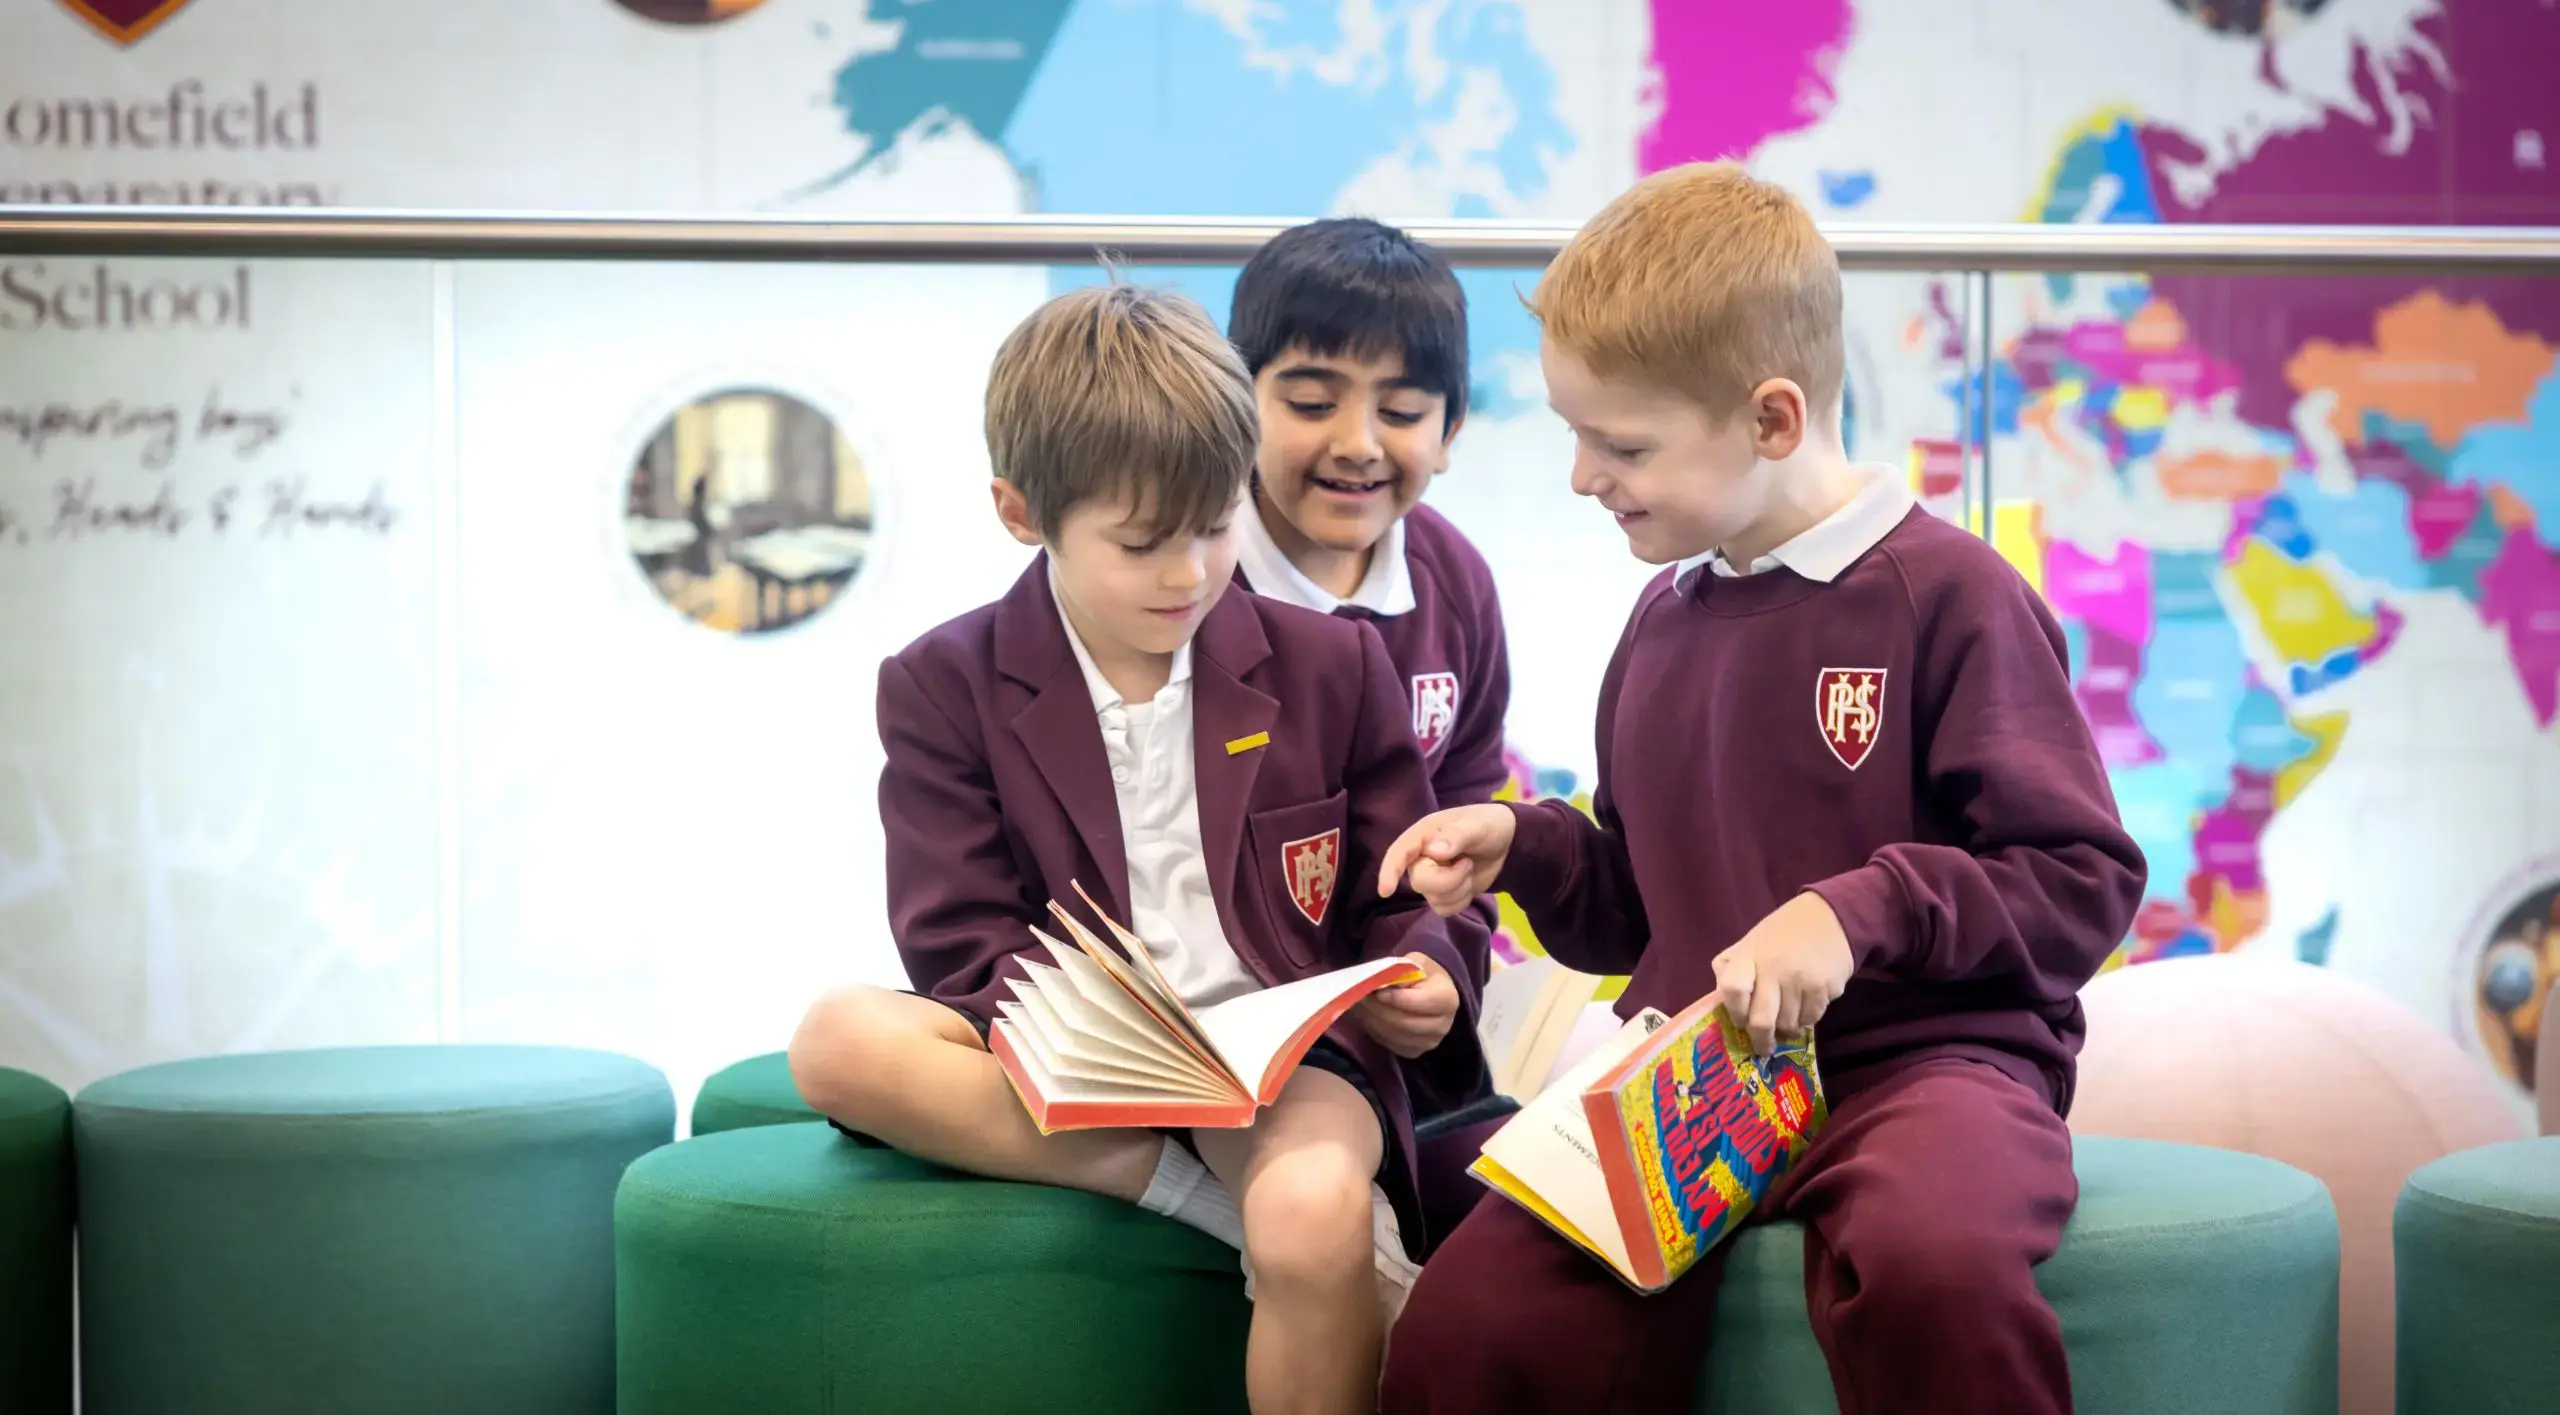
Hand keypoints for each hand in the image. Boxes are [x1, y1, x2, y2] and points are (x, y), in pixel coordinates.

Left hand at [1353, 953, 1459, 1057]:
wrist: (1430, 991)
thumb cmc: (1422, 974)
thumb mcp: (1415, 962)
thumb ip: (1402, 970)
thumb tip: (1384, 984)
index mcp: (1447, 998)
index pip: (1421, 1003)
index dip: (1396, 998)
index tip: (1378, 991)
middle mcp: (1443, 1025)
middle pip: (1405, 1022)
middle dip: (1379, 1010)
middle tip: (1361, 997)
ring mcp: (1430, 1041)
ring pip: (1394, 1035)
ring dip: (1373, 1020)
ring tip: (1361, 1005)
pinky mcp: (1415, 1051)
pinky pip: (1390, 1044)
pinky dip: (1375, 1030)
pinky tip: (1369, 1016)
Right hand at [1377, 804, 1514, 915]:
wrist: (1507, 844)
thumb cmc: (1488, 825)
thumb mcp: (1477, 825)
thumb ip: (1456, 836)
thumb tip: (1433, 851)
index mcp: (1424, 835)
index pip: (1399, 852)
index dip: (1390, 871)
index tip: (1386, 891)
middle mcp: (1422, 857)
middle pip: (1419, 881)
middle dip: (1448, 880)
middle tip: (1468, 864)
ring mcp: (1432, 877)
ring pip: (1432, 898)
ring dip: (1458, 889)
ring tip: (1470, 869)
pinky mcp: (1443, 894)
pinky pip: (1444, 909)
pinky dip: (1461, 901)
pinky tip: (1469, 885)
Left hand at [1712, 892, 1852, 1055]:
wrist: (1829, 917)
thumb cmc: (1782, 933)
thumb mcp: (1750, 942)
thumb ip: (1730, 966)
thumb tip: (1720, 998)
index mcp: (1749, 956)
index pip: (1731, 990)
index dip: (1734, 1011)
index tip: (1740, 1020)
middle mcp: (1774, 969)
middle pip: (1761, 1021)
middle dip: (1761, 1041)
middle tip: (1764, 1047)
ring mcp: (1800, 980)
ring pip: (1788, 1025)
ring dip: (1786, 1030)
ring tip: (1787, 1023)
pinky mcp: (1825, 988)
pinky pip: (1811, 1019)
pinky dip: (1806, 1021)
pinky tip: (1805, 1009)